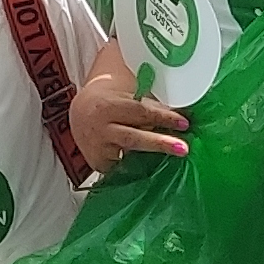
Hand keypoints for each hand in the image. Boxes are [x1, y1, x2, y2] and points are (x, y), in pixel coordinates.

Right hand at [72, 57, 187, 165]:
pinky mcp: (99, 164)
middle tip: (183, 148)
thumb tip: (180, 111)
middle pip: (133, 138)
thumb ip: (148, 103)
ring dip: (153, 158)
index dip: (163, 117)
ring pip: (128, 155)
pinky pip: (123, 167)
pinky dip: (140, 167)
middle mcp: (101, 129)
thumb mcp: (125, 95)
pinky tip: (156, 169)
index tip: (184, 122)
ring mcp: (99, 149)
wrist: (79, 114)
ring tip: (174, 158)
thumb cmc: (110, 101)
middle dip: (159, 143)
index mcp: (108, 106)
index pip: (139, 112)